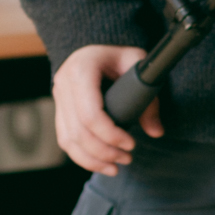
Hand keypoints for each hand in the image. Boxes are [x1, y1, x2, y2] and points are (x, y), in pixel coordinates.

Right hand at [53, 43, 158, 174]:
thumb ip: (148, 97)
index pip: (90, 113)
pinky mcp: (59, 111)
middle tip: (127, 158)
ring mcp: (58, 98)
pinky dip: (82, 156)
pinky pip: (65, 140)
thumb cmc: (118, 54)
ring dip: (92, 160)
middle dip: (104, 152)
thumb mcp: (137, 65)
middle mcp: (63, 84)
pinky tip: (100, 164)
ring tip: (116, 167)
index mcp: (81, 69)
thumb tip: (156, 131)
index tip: (131, 143)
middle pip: (78, 132)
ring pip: (68, 140)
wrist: (96, 48)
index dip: (111, 134)